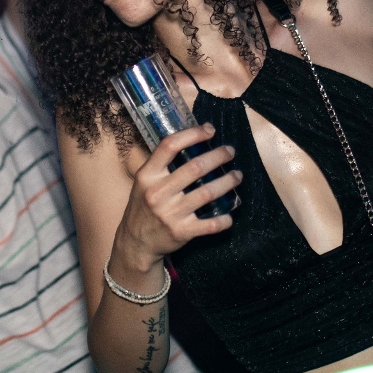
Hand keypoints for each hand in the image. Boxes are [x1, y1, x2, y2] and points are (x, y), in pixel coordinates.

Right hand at [113, 125, 239, 272]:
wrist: (136, 242)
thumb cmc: (144, 206)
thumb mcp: (144, 182)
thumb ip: (162, 165)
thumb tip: (192, 142)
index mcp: (147, 175)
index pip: (170, 146)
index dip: (193, 134)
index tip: (209, 130)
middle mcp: (158, 192)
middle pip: (196, 167)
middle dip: (218, 156)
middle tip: (229, 151)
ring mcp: (170, 213)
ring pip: (208, 192)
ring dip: (228, 182)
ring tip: (237, 176)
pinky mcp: (182, 232)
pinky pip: (211, 224)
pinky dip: (224, 218)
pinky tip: (230, 212)